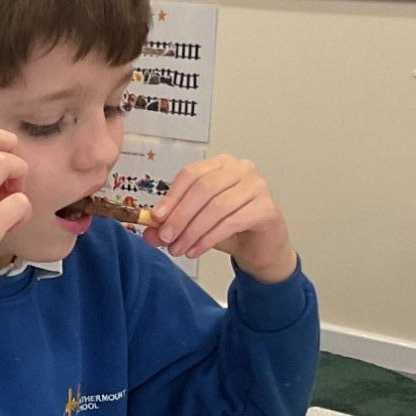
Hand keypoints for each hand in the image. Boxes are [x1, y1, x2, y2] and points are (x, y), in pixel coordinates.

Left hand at [148, 153, 296, 282]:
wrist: (260, 247)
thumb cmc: (229, 227)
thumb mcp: (194, 224)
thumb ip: (171, 225)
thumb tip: (149, 232)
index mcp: (221, 164)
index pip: (191, 174)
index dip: (171, 197)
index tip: (155, 218)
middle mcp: (241, 169)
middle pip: (203, 188)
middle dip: (180, 216)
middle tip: (166, 238)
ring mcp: (257, 186)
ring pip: (217, 207)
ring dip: (193, 231)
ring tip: (179, 249)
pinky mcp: (267, 208)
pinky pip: (232, 221)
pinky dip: (209, 238)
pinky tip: (196, 250)